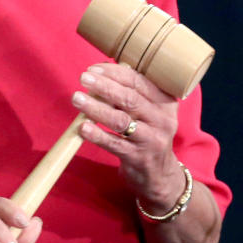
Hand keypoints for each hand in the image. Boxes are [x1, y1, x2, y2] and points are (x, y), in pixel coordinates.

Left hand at [72, 63, 186, 215]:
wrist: (159, 174)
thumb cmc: (147, 134)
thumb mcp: (149, 112)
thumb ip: (130, 94)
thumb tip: (100, 74)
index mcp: (165, 102)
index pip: (138, 81)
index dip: (114, 73)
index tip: (93, 69)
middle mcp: (162, 119)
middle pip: (130, 98)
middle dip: (104, 86)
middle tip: (84, 78)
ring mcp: (151, 139)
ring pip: (121, 120)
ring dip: (96, 108)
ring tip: (77, 99)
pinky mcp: (138, 158)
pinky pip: (114, 144)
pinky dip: (97, 135)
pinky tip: (82, 127)